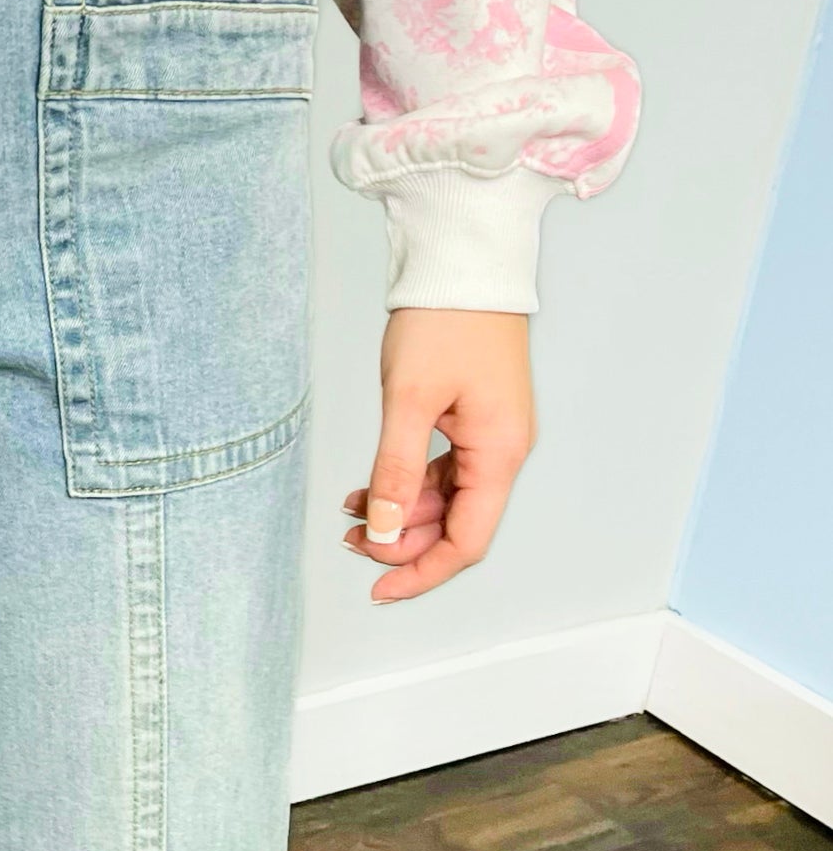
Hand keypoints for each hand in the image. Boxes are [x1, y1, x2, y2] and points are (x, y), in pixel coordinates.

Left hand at [342, 309, 533, 602]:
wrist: (462, 261)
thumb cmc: (443, 320)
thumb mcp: (409, 399)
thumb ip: (394, 470)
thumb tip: (381, 530)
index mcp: (498, 453)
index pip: (466, 541)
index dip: (422, 572)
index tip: (378, 589)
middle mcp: (501, 451)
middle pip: (454, 525)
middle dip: (401, 542)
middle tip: (349, 541)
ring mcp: (488, 436)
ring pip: (443, 500)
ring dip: (397, 514)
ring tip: (349, 515)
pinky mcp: (471, 420)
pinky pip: (438, 471)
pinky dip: (403, 484)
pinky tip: (365, 489)